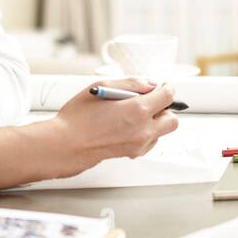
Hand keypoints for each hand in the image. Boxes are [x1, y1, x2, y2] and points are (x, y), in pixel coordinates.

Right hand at [45, 77, 180, 177]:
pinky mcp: (133, 153)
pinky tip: (127, 127)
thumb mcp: (102, 86)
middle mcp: (143, 130)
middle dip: (165, 108)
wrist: (65, 145)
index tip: (161, 86)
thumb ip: (131, 83)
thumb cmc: (78, 117)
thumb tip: (150, 84)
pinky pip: (150, 141)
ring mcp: (139, 144)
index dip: (166, 88)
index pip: (168, 96)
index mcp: (137, 110)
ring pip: (162, 132)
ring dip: (155, 121)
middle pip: (172, 119)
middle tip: (149, 101)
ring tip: (132, 114)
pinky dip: (146, 133)